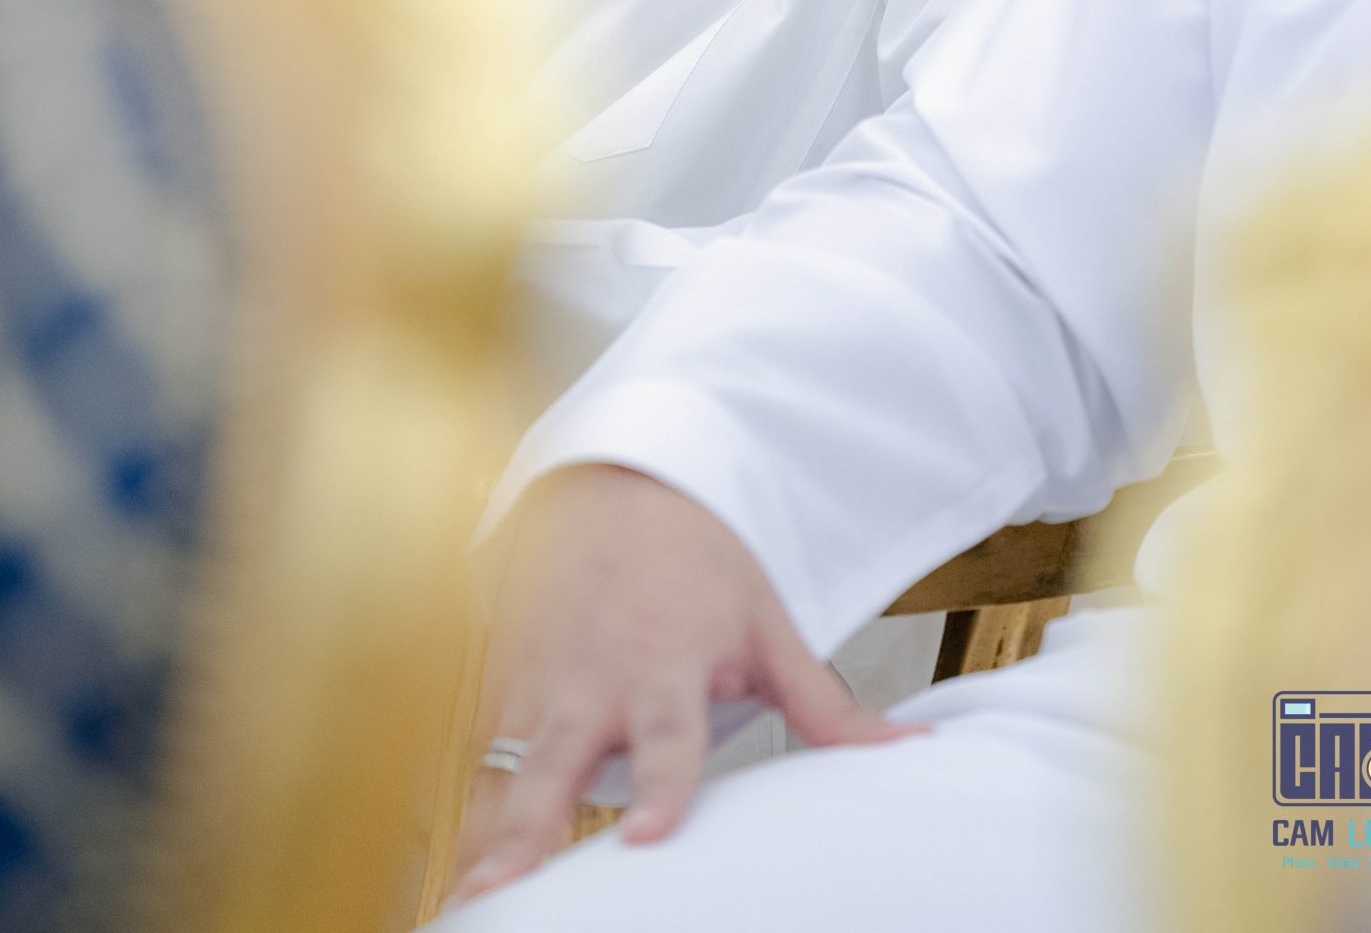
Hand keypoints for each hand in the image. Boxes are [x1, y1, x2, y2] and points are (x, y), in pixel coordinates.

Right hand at [451, 464, 916, 903]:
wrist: (617, 481)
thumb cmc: (698, 556)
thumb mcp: (765, 620)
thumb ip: (822, 702)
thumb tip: (907, 748)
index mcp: (664, 662)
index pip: (666, 735)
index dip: (661, 786)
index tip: (647, 839)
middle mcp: (592, 678)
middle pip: (554, 761)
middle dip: (528, 828)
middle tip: (504, 886)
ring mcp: (538, 680)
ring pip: (500, 767)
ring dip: (484, 834)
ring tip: (470, 899)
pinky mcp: (504, 681)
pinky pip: (480, 754)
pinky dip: (470, 808)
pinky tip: (464, 868)